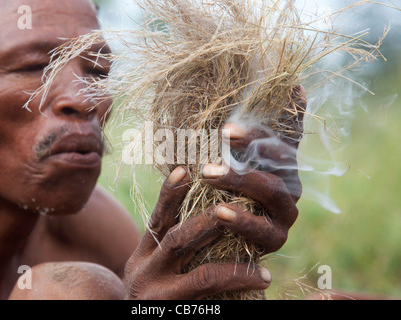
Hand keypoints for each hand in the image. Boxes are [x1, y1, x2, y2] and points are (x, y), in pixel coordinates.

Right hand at [123, 167, 271, 299]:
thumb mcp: (151, 269)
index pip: (157, 218)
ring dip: (230, 257)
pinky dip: (237, 282)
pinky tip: (261, 278)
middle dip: (207, 218)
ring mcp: (157, 294)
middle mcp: (143, 270)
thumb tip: (205, 213)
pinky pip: (209, 292)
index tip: (186, 169)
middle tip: (234, 204)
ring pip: (198, 270)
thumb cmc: (153, 297)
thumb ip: (168, 246)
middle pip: (175, 236)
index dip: (171, 193)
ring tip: (258, 249)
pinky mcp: (172, 310)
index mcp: (141, 254)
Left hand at [202, 85, 305, 253]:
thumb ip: (251, 132)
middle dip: (251, 143)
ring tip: (208, 173)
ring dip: (240, 179)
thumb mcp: (235, 158)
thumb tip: (294, 87)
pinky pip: (262, 230)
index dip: (270, 120)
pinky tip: (219, 212)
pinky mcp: (276, 239)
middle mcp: (290, 184)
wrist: (219, 238)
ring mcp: (286, 212)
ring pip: (272, 190)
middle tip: (220, 133)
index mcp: (281, 163)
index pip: (280, 134)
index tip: (259, 105)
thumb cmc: (228, 191)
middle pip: (280, 157)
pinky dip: (241, 219)